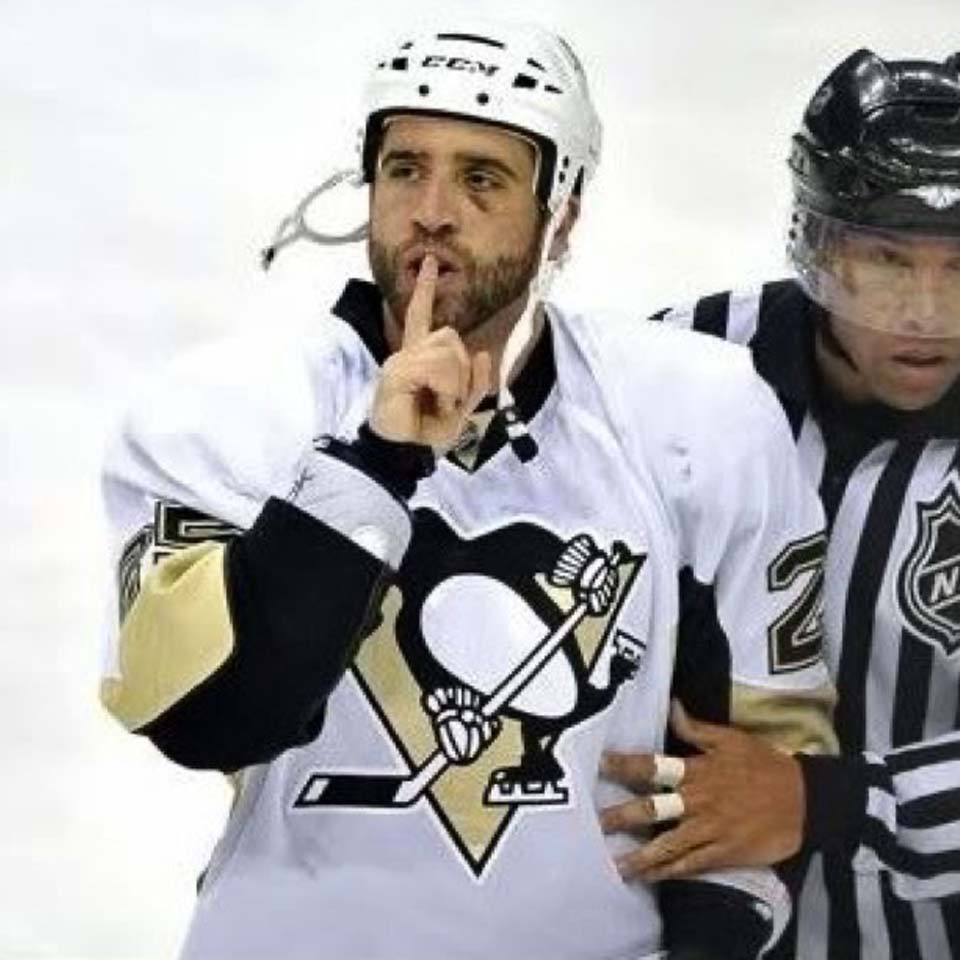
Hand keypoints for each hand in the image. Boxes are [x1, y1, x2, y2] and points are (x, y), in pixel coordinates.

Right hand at [370, 255, 490, 448]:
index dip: (426, 290)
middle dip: (462, 372)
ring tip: (438, 404)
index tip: (430, 263)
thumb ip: (475, 381)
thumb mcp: (462, 407)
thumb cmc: (427, 432)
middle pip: (451, 337)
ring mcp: (400, 360)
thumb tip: (482, 354)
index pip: (422, 317)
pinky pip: (439, 368)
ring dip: (454, 384)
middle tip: (447, 401)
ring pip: (449, 350)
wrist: (403, 452)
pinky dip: (447, 391)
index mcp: (418, 358)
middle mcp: (407, 354)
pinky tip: (431, 403)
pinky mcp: (398, 370)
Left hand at [599, 701, 804, 881]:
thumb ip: (696, 727)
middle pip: (653, 809)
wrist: (806, 800)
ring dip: (640, 856)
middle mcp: (698, 801)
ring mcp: (710, 830)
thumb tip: (671, 705)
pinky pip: (690, 865)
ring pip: (668, 845)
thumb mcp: (732, 739)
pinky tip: (649, 878)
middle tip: (595, 823)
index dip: (625, 765)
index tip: (600, 765)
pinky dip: (668, 873)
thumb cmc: (765, 765)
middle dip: (623, 816)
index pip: (653, 766)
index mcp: (698, 770)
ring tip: (615, 866)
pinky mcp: (724, 854)